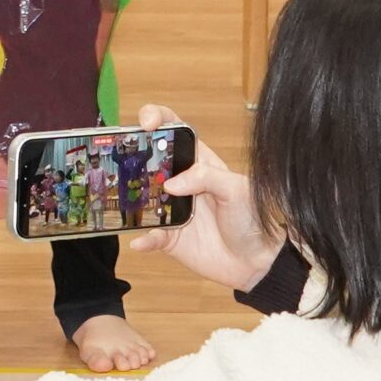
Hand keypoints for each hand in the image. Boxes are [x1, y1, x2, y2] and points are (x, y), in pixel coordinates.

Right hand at [127, 103, 282, 291]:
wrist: (258, 261)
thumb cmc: (253, 218)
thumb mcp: (237, 189)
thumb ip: (207, 177)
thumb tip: (172, 184)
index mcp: (198, 161)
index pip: (173, 131)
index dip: (157, 118)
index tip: (147, 122)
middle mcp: (181, 182)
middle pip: (148, 161)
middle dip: (132, 155)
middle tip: (124, 158)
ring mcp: (172, 209)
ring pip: (142, 197)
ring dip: (130, 196)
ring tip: (123, 198)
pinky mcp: (170, 237)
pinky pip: (151, 236)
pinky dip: (143, 238)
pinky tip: (139, 241)